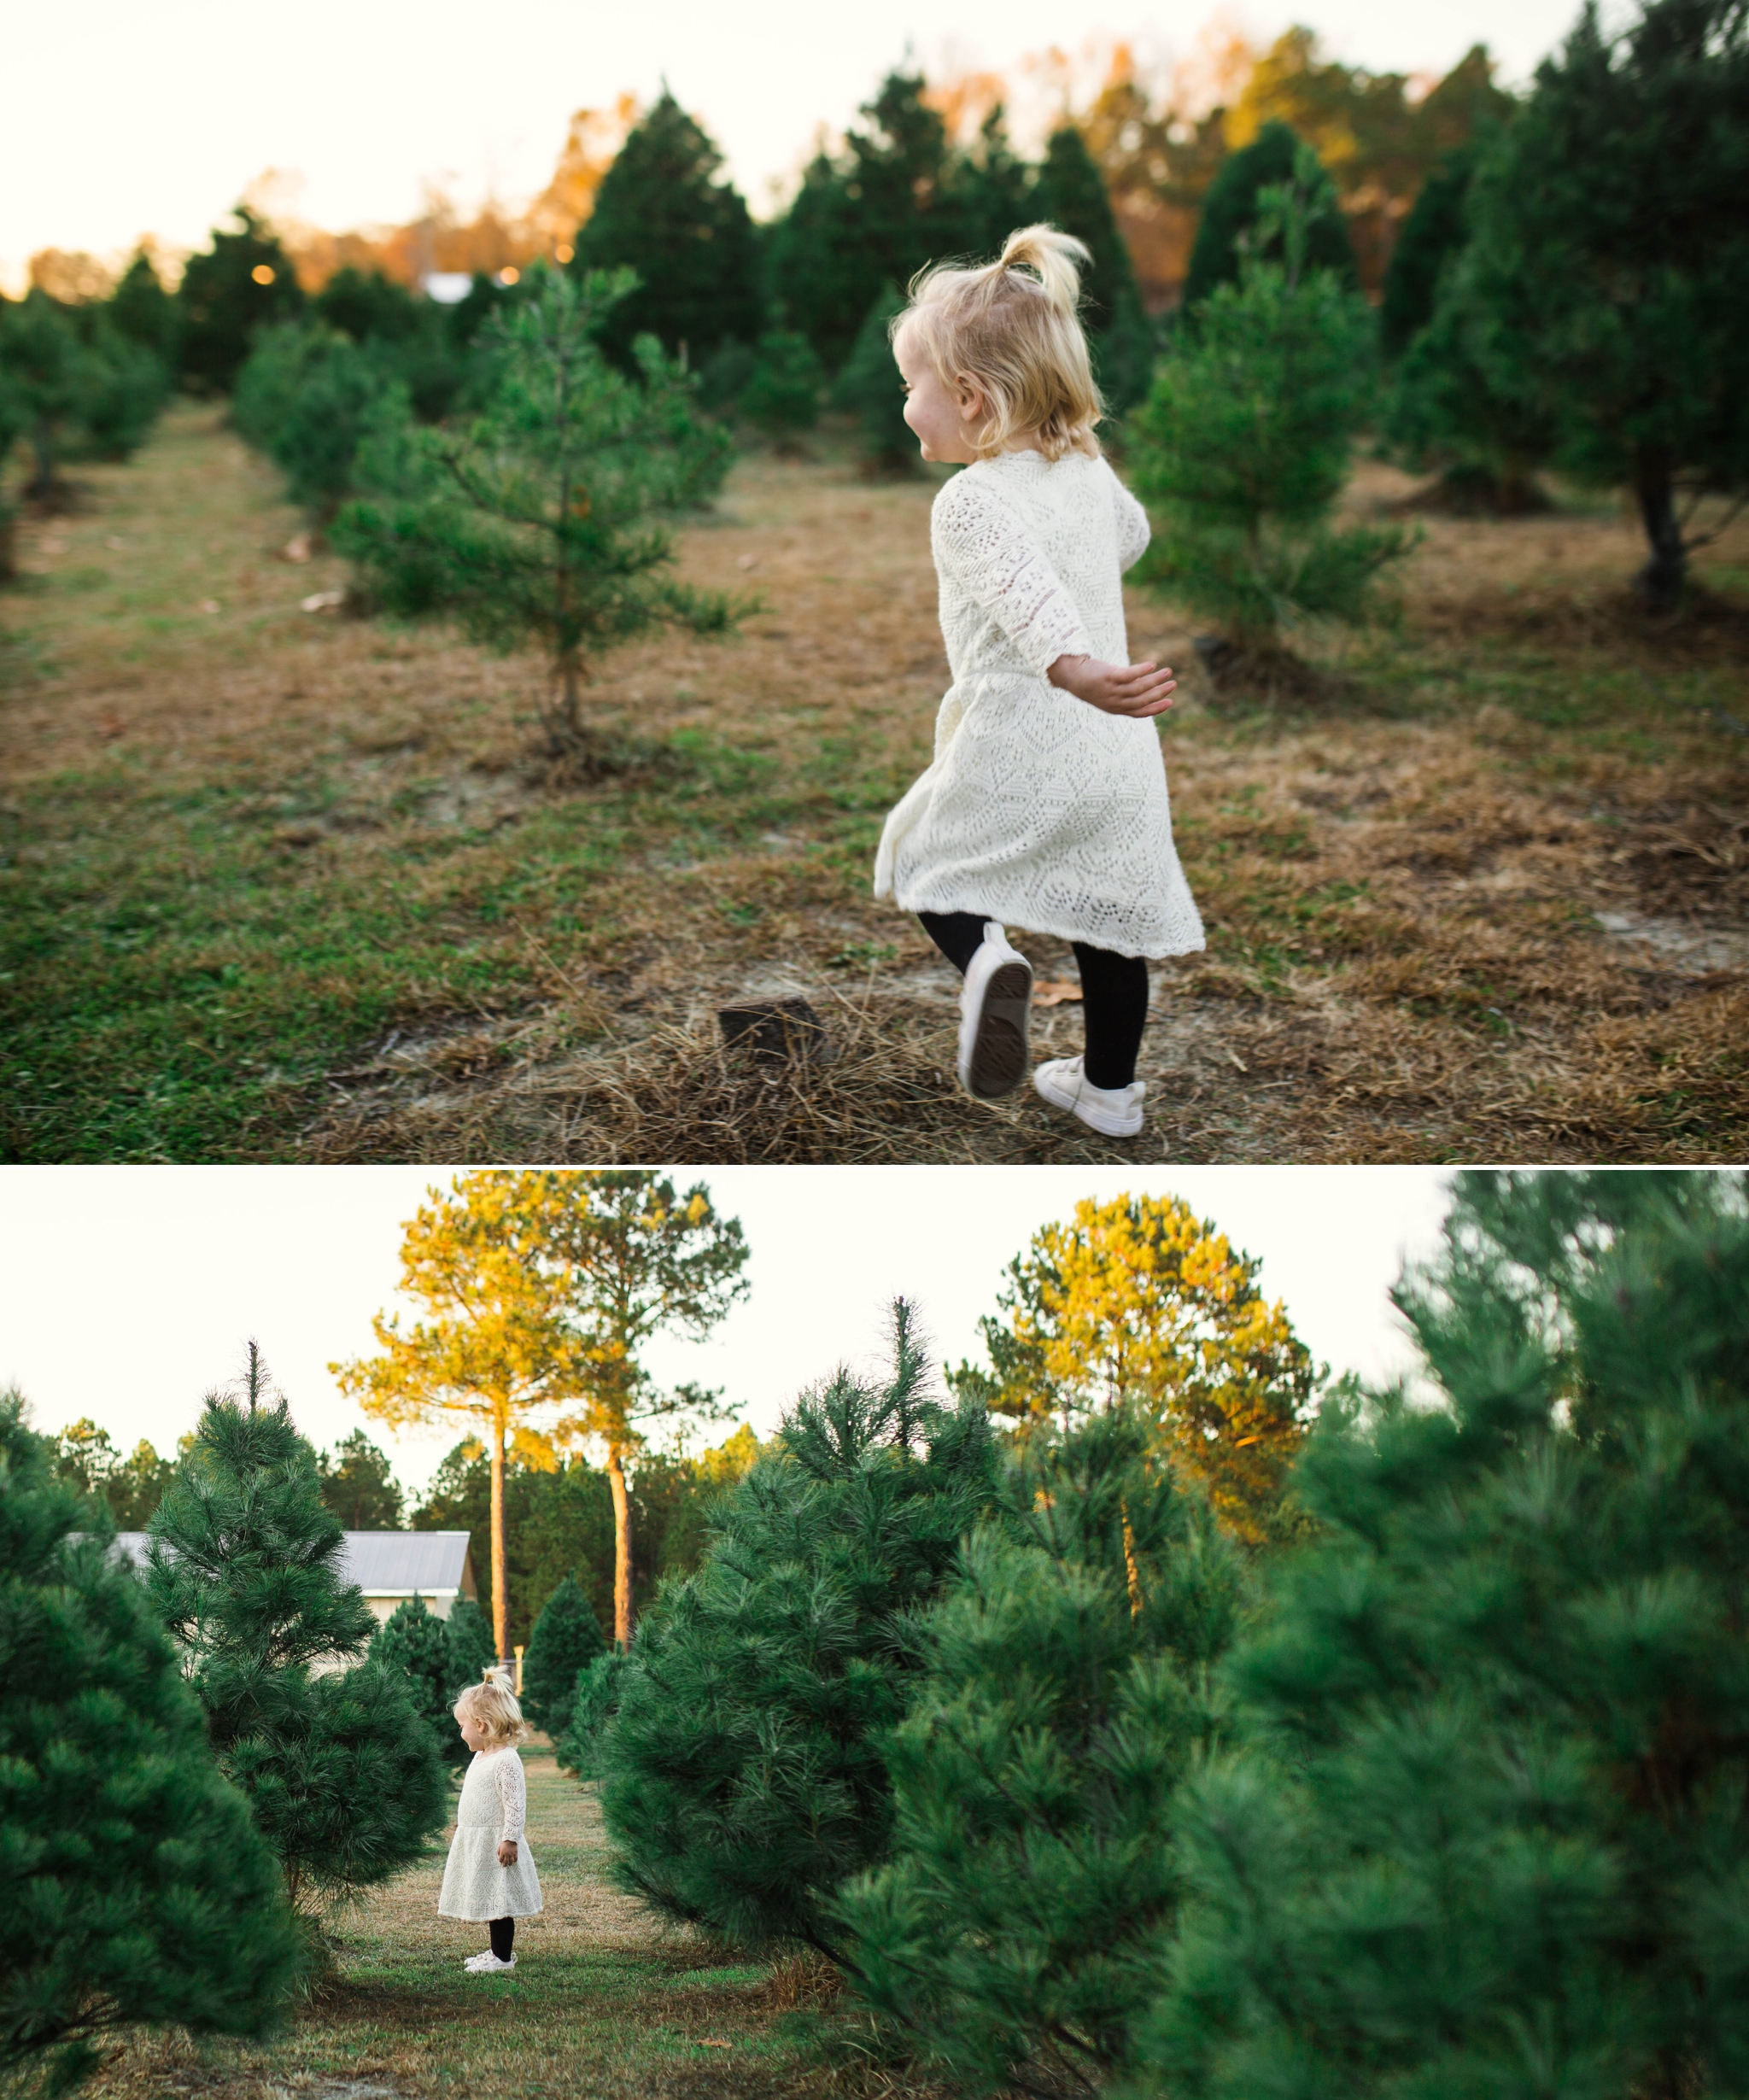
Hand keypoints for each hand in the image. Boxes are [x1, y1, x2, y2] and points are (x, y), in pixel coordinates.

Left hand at [497, 1840, 517, 1866]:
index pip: (500, 1860)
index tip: (501, 1861)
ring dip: (510, 1864)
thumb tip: (499, 1856)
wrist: (510, 1838)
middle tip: (504, 1865)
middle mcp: (507, 1854)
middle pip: (505, 1862)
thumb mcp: (499, 1846)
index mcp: (502, 1853)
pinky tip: (514, 1861)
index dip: (500, 1861)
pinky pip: (515, 1858)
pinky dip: (515, 1860)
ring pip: (511, 1861)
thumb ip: (498, 1852)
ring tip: (509, 1864)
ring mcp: (511, 1854)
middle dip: (505, 1865)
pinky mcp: (515, 1853)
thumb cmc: (504, 1842)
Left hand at [1048, 653, 1176, 717]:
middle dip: (1159, 693)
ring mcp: (1110, 690)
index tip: (1170, 701)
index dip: (1156, 708)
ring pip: (1138, 688)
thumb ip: (1125, 692)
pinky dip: (1141, 671)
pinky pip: (1128, 675)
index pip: (1139, 712)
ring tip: (1167, 671)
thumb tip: (1146, 686)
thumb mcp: (1109, 692)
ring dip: (1155, 680)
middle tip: (1173, 684)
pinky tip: (1152, 664)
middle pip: (1141, 700)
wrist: (1070, 675)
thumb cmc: (1092, 683)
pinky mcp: (1107, 677)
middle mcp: (1114, 702)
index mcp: (1115, 708)